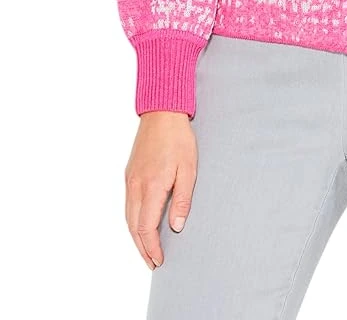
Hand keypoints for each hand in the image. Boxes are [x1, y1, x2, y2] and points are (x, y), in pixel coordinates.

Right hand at [124, 111, 197, 268]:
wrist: (162, 113)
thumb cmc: (178, 139)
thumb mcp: (189, 169)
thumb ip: (182, 200)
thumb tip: (176, 227)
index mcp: (152, 186)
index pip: (146, 227)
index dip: (152, 247)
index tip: (159, 260)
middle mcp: (136, 186)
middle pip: (133, 227)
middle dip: (142, 248)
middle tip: (152, 262)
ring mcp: (130, 180)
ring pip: (128, 217)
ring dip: (136, 237)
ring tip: (147, 250)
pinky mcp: (129, 174)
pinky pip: (128, 205)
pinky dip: (132, 221)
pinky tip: (141, 225)